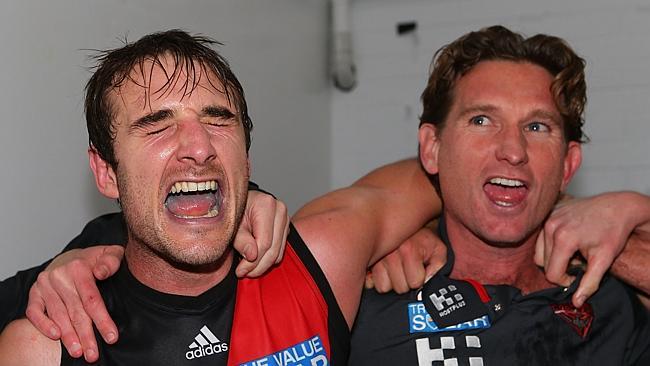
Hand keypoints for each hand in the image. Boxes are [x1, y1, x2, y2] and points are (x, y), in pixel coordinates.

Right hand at [26, 245, 122, 362]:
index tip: (111, 337)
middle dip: (86, 335)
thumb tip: (102, 273)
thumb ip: (112, 261)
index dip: (102, 319)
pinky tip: (55, 336)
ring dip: (67, 335)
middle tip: (93, 354)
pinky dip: (43, 325)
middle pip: (75, 310)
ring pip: (57, 314)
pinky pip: (34, 311)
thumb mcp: (109, 253)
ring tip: (78, 351)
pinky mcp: (35, 292)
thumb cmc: (94, 259)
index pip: (92, 299)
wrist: (70, 256)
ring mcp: (45, 284)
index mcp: (79, 267)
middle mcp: (60, 276)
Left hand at [234, 190, 288, 276]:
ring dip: (263, 264)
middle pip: (273, 249)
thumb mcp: (233, 225)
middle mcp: (280, 210)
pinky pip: (280, 250)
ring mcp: (285, 219)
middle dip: (258, 266)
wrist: (241, 201)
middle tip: (244, 273)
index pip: (264, 242)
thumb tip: (252, 256)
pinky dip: (268, 258)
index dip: (252, 261)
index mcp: (266, 205)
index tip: (240, 271)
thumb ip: (242, 241)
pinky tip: (255, 257)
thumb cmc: (235, 210)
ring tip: (247, 267)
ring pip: (278, 252)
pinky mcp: (285, 227)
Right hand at [365, 225, 445, 292]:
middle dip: (406, 282)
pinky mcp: (367, 262)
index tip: (420, 270)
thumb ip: (439, 266)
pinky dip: (378, 280)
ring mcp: (375, 258)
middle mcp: (389, 254)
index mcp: (409, 250)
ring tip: (397, 270)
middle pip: (399, 288)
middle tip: (408, 270)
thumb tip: (427, 281)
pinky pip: (370, 283)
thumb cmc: (423, 239)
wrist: (404, 223)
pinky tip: (385, 271)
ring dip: (391, 282)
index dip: (420, 279)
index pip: (414, 282)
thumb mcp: (438, 249)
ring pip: (383, 287)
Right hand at [535, 192, 640, 307]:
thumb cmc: (613, 232)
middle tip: (578, 264)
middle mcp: (550, 226)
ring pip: (538, 251)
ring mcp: (548, 218)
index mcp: (563, 239)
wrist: (617, 207)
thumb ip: (589, 283)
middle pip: (542, 263)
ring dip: (553, 257)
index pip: (551, 272)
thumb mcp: (604, 260)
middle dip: (559, 268)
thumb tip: (576, 302)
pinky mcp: (548, 214)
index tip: (577, 277)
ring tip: (573, 254)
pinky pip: (541, 237)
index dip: (563, 281)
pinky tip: (569, 242)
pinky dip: (551, 245)